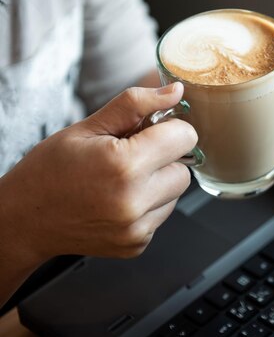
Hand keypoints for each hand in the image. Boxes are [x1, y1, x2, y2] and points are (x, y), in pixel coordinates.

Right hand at [0, 83, 196, 265]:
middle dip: (164, 158)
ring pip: (176, 193)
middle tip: (130, 156)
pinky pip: (161, 214)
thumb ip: (135, 105)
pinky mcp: (137, 244)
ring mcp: (137, 228)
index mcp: (124, 166)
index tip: (150, 130)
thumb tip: (175, 92)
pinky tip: (118, 200)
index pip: (185, 138)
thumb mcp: (88, 127)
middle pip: (184, 169)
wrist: (25, 219)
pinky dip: (148, 205)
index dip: (169, 129)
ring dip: (158, 182)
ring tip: (121, 180)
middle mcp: (135, 201)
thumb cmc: (49, 171)